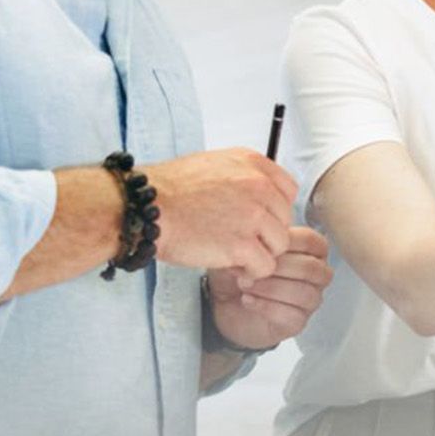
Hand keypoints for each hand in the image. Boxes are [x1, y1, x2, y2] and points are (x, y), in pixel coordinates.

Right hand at [141, 148, 297, 279]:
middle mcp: (258, 186)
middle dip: (266, 234)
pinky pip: (265, 266)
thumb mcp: (212, 165)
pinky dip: (251, 271)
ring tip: (235, 254)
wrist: (146, 208)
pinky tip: (233, 267)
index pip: (288, 190)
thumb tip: (261, 195)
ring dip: (260, 254)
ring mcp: (252, 215)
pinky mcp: (242, 244)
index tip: (257, 219)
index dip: (274, 210)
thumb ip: (242, 176)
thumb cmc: (170, 190)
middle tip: (241, 241)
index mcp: (252, 164)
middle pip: (285, 220)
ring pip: (280, 245)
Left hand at [206, 226, 333, 350]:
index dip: (288, 242)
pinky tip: (247, 300)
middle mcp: (315, 276)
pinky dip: (265, 306)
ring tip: (244, 284)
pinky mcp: (297, 322)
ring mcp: (309, 300)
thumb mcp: (242, 249)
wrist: (226, 304)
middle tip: (250, 267)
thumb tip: (256, 240)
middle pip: (311, 269)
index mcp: (309, 252)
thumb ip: (254, 241)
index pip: (313, 242)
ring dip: (270, 287)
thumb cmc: (240, 272)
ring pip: (304, 293)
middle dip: (278, 267)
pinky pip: (291, 315)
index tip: (261, 245)